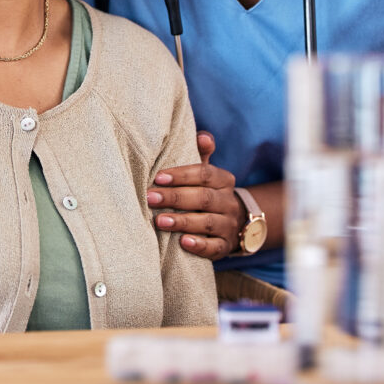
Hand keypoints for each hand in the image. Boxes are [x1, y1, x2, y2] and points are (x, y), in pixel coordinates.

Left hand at [146, 131, 243, 260]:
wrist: (233, 223)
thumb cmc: (207, 192)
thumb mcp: (206, 173)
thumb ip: (201, 155)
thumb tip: (203, 136)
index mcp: (224, 180)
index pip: (205, 174)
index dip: (182, 175)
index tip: (158, 177)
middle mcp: (229, 202)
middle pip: (204, 198)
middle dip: (175, 198)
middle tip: (150, 198)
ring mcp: (229, 225)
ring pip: (208, 223)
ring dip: (183, 221)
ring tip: (159, 221)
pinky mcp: (225, 247)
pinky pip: (215, 247)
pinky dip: (199, 245)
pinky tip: (183, 243)